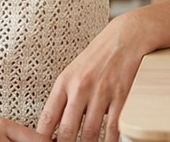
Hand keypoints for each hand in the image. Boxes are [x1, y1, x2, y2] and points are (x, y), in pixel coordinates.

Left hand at [36, 16, 145, 141]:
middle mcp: (80, 87)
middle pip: (68, 130)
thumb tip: (55, 126)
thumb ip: (64, 97)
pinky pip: (113, 127)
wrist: (126, 37)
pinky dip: (109, 140)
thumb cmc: (99, 56)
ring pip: (90, 133)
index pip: (47, 118)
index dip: (43, 138)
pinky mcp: (121, 96)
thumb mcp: (73, 72)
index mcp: (64, 82)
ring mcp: (101, 93)